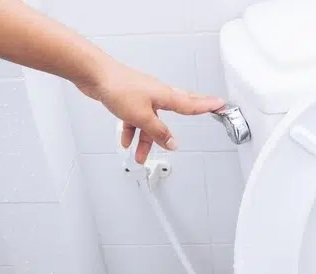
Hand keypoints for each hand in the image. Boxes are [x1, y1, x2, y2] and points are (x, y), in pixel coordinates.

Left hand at [76, 60, 224, 163]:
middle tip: (205, 113)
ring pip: (151, 122)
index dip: (207, 106)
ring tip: (140, 156)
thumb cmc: (118, 87)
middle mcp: (157, 95)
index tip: (221, 105)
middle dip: (185, 121)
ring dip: (146, 139)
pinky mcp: (129, 100)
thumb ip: (158, 132)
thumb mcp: (141, 116)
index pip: (192, 104)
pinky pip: (136, 119)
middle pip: (175, 111)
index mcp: (165, 96)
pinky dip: (131, 130)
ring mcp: (143, 97)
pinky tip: (125, 141)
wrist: (94, 75)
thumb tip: (172, 142)